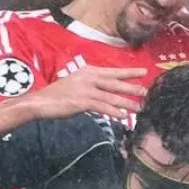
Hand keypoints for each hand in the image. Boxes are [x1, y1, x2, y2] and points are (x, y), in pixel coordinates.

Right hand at [26, 66, 147, 119]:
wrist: (41, 102)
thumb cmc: (58, 95)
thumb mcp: (76, 84)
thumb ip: (92, 86)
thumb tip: (106, 92)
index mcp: (89, 71)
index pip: (113, 72)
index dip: (129, 72)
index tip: (144, 72)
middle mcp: (89, 77)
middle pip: (116, 83)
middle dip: (133, 87)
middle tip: (148, 91)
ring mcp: (85, 89)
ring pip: (111, 96)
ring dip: (127, 103)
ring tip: (139, 108)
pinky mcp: (82, 101)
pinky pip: (101, 107)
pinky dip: (113, 111)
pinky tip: (122, 116)